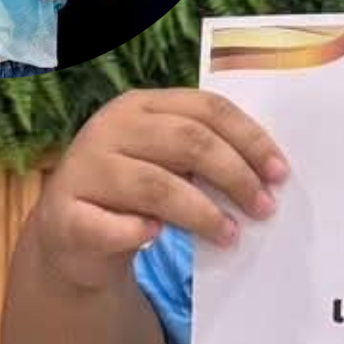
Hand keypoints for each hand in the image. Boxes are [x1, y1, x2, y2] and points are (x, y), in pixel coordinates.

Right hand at [25, 89, 288, 289]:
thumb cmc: (135, 193)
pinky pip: (108, 225)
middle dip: (235, 176)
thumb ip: (205, 157)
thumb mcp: (168, 163)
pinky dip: (136, 232)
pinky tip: (156, 238)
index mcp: (141, 105)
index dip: (249, 139)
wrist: (71, 236)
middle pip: (188, 142)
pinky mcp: (64, 215)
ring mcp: (83, 170)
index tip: (279, 173)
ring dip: (202, 213)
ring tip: (231, 235)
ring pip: (156, 186)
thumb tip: (267, 177)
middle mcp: (109, 128)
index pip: (207, 109)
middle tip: (263, 208)